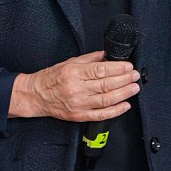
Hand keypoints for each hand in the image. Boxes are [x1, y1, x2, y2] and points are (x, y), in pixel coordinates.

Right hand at [12, 51, 139, 121]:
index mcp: (73, 73)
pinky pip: (101, 115)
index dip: (118, 69)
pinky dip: (116, 111)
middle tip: (135, 76)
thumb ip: (90, 59)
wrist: (35, 95)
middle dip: (125, 80)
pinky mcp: (79, 116)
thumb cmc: (51, 78)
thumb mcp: (69, 62)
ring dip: (124, 94)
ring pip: (106, 100)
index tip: (129, 67)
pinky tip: (125, 105)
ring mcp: (78, 104)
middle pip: (106, 85)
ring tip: (134, 88)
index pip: (101, 70)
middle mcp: (76, 89)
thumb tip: (108, 54)